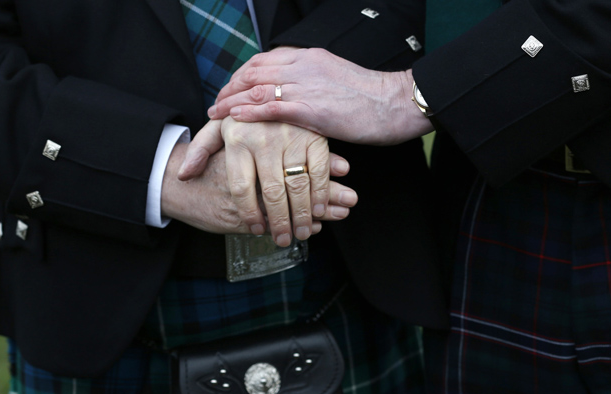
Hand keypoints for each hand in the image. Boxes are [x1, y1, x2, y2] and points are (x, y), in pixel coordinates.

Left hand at [177, 119, 356, 245]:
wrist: (279, 85)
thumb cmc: (246, 115)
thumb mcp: (219, 126)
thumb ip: (200, 150)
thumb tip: (184, 176)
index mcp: (237, 138)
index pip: (241, 187)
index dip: (249, 213)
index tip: (256, 228)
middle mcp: (264, 138)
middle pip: (271, 192)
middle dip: (278, 221)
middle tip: (282, 239)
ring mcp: (292, 137)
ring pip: (296, 186)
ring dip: (301, 215)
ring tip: (301, 233)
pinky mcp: (314, 137)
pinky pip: (318, 173)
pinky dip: (320, 195)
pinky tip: (317, 211)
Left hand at [209, 48, 433, 144]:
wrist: (394, 103)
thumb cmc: (371, 97)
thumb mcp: (337, 78)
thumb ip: (314, 80)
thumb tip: (297, 92)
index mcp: (309, 58)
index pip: (264, 60)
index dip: (242, 75)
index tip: (232, 89)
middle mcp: (303, 67)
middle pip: (253, 71)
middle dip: (230, 87)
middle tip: (217, 104)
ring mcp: (305, 87)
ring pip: (256, 88)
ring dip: (231, 101)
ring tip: (215, 114)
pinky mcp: (311, 110)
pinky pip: (271, 108)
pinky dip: (248, 112)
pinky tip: (233, 119)